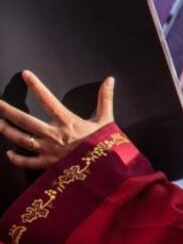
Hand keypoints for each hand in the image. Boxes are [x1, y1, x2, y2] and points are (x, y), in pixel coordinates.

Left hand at [0, 71, 114, 168]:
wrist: (105, 169)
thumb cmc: (105, 144)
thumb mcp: (106, 119)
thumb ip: (105, 98)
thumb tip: (110, 79)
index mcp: (67, 121)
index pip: (47, 100)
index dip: (36, 86)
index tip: (25, 74)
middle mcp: (53, 134)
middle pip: (25, 120)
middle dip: (8, 111)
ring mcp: (47, 150)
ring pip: (21, 139)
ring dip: (6, 131)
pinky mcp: (47, 164)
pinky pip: (27, 162)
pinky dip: (16, 158)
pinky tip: (9, 153)